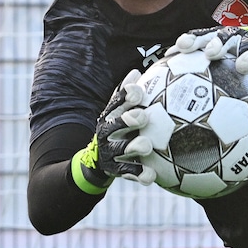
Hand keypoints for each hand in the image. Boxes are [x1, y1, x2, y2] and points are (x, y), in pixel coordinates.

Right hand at [72, 70, 162, 190]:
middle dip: (127, 120)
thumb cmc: (117, 130)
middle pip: (114, 124)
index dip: (125, 96)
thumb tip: (136, 71)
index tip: (137, 90)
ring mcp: (109, 152)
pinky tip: (151, 176)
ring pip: (121, 150)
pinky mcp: (115, 170)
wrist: (96, 161)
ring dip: (134, 147)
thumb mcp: (118, 112)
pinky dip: (139, 174)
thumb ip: (126, 96)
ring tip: (146, 146)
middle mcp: (106, 132)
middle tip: (142, 116)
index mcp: (109, 115)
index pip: (116, 103)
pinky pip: (129, 173)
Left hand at [170, 22, 247, 89]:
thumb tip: (166, 79)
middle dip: (217, 44)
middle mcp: (232, 36)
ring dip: (245, 57)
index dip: (191, 40)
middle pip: (223, 38)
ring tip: (243, 67)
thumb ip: (194, 65)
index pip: (201, 36)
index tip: (182, 47)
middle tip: (211, 54)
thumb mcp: (214, 53)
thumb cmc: (229, 52)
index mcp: (215, 37)